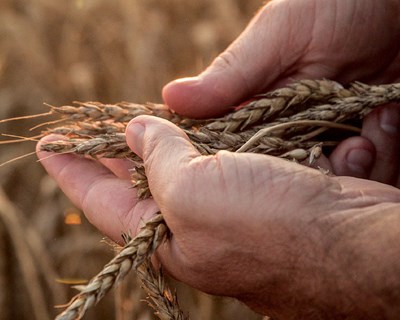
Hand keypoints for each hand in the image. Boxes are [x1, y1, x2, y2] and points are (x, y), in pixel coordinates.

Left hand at [37, 116, 399, 318]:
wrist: (353, 243)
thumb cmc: (270, 227)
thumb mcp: (195, 194)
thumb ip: (160, 162)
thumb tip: (137, 133)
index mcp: (167, 239)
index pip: (101, 204)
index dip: (73, 173)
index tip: (51, 148)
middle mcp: (193, 231)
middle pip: (141, 190)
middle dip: (114, 161)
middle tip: (93, 134)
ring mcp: (228, 215)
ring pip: (183, 173)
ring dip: (163, 148)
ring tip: (139, 127)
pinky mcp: (261, 197)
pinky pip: (220, 166)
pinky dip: (205, 146)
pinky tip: (197, 130)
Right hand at [162, 0, 399, 185]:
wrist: (399, 1)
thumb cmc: (338, 4)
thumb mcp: (280, 34)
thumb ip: (231, 73)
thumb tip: (169, 97)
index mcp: (259, 112)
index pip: (237, 155)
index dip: (247, 173)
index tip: (270, 172)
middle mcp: (291, 132)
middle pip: (286, 180)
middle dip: (314, 174)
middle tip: (348, 144)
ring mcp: (330, 140)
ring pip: (328, 184)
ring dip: (355, 163)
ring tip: (374, 123)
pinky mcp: (368, 144)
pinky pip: (368, 175)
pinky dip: (383, 157)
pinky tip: (389, 120)